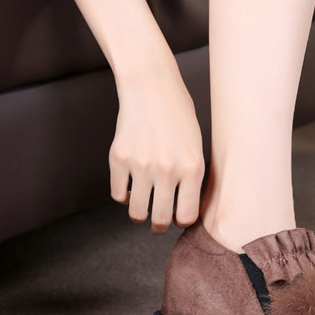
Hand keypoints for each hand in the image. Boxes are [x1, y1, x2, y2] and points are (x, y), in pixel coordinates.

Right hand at [109, 57, 204, 233]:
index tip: (179, 217)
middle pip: (160, 220)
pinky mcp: (118, 158)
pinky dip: (124, 194)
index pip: (187, 216)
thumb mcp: (196, 145)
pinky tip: (131, 183)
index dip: (182, 221)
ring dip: (140, 213)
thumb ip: (191, 177)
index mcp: (193, 167)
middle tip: (159, 223)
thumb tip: (183, 211)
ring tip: (144, 205)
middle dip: (159, 227)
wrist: (151, 87)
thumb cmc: (179, 115)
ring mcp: (141, 165)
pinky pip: (118, 194)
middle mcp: (167, 169)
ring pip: (136, 212)